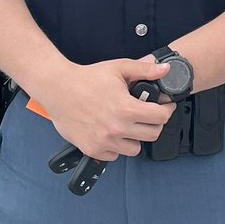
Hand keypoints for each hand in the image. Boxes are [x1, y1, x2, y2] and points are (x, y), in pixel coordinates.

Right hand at [37, 58, 174, 160]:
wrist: (58, 89)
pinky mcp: (92, 148)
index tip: (164, 106)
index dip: (166, 110)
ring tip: (129, 124)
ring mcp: (104, 141)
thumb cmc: (87, 78)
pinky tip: (112, 132)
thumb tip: (165, 69)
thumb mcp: (119, 68)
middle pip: (152, 135)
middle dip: (154, 124)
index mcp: (127, 108)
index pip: (161, 117)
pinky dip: (116, 147)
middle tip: (148, 115)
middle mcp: (117, 128)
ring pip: (134, 149)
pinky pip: (114, 156)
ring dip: (135, 138)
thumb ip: (145, 70)